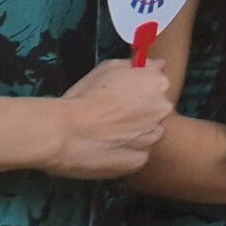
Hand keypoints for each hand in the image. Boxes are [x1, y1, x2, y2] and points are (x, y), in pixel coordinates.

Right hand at [41, 59, 175, 179]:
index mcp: (158, 84)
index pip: (158, 87)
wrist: (63, 131)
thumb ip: (139, 66)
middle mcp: (163, 109)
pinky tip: (106, 151)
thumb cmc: (83, 95)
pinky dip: (125, 154)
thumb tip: (159, 64)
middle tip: (112, 118)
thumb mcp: (109, 68)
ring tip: (108, 136)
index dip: (139, 92)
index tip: (122, 98)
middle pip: (156, 111)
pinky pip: (137, 155)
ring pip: (149, 135)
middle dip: (140, 113)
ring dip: (135, 135)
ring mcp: (154, 136)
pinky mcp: (142, 160)